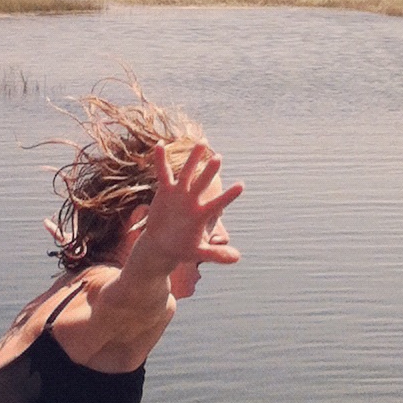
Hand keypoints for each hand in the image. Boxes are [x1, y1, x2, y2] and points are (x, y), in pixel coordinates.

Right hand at [135, 141, 242, 269]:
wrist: (162, 245)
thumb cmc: (183, 248)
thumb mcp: (198, 253)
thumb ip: (217, 255)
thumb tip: (238, 258)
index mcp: (202, 214)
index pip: (218, 203)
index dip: (229, 195)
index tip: (242, 185)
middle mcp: (192, 200)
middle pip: (202, 183)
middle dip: (209, 172)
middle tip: (219, 158)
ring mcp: (180, 194)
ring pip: (187, 173)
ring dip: (193, 159)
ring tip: (202, 143)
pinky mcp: (166, 191)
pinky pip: (163, 174)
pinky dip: (160, 160)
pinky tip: (160, 145)